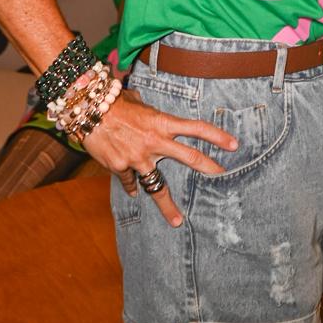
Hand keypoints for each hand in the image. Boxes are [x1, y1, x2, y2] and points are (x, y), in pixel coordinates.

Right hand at [87, 89, 237, 227]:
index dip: (217, 136)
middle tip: (223, 177)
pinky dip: (130, 186)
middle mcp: (155, 142)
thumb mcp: (137, 102)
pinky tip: (132, 191)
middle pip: (189, 157)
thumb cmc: (113, 102)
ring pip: (157, 186)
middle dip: (209, 168)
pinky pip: (129, 181)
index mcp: (162, 123)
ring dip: (167, 206)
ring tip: (177, 221)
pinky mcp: (120, 167)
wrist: (87, 111)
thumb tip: (146, 106)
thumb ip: (148, 111)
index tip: (234, 144)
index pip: (197, 128)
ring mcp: (138, 158)